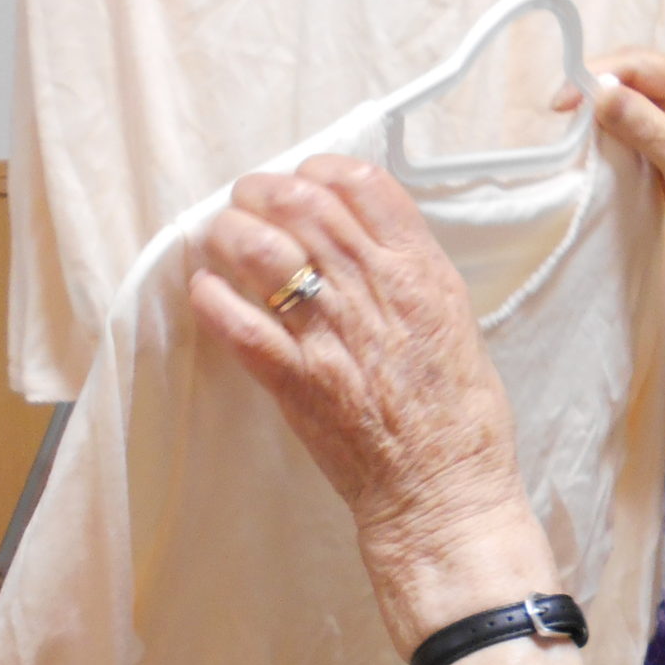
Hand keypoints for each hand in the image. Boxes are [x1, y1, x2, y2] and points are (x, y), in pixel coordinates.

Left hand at [190, 155, 552, 655]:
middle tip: (249, 201)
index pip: (363, 184)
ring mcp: (333, 336)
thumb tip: (366, 245)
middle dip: (263, 191)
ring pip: (262, 250)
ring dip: (231, 233)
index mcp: (422, 275)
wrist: (444, 493)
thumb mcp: (454, 324)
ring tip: (223, 239)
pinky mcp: (297, 381)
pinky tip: (205, 291)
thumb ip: (411, 278)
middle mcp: (376, 292)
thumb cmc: (459, 419)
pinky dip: (212, 299)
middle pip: (303, 204)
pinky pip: (238, 323)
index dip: (321, 171)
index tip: (304, 180)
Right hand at [581, 49, 664, 287]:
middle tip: (562, 117)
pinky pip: (632, 119)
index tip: (562, 105)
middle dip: (594, 88)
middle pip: (630, 72)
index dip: (596, 76)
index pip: (639, 63)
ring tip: (573, 129)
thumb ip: (645, 126)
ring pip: (628, 95)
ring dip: (600, 109)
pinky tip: (594, 141)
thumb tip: (600, 93)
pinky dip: (610, 128)